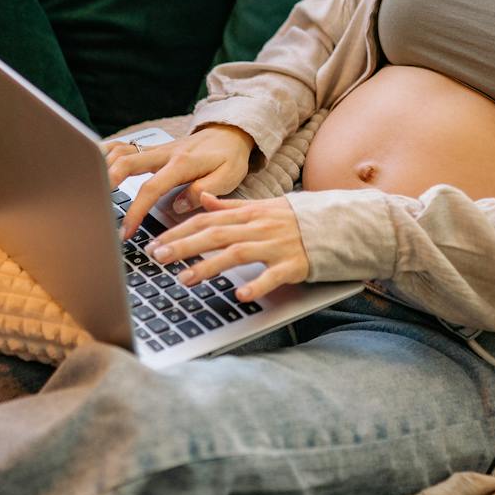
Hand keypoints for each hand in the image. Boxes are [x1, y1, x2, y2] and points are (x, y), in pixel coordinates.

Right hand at [102, 126, 253, 240]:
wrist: (229, 132)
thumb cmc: (229, 157)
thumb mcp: (228, 177)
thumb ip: (203, 191)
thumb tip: (177, 206)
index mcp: (182, 164)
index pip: (151, 188)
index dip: (135, 211)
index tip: (125, 231)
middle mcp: (164, 154)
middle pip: (126, 163)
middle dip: (107, 183)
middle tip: (96, 208)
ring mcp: (155, 149)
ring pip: (121, 151)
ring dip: (102, 166)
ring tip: (90, 188)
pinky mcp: (151, 149)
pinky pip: (124, 147)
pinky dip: (106, 154)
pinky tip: (94, 165)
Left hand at [148, 193, 308, 301]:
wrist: (338, 225)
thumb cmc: (296, 220)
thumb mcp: (262, 206)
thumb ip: (230, 206)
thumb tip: (201, 199)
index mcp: (249, 213)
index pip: (206, 220)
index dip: (179, 230)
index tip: (156, 243)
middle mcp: (259, 227)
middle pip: (215, 234)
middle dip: (184, 245)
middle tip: (158, 258)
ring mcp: (276, 245)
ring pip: (237, 253)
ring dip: (209, 266)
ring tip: (184, 279)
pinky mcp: (294, 264)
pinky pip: (273, 276)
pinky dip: (257, 284)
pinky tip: (240, 295)